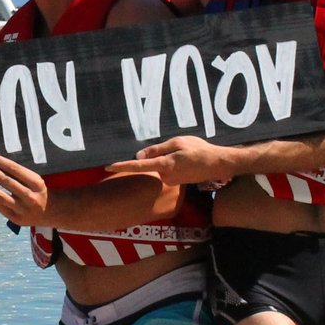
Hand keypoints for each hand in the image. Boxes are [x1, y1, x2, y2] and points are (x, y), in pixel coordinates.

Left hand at [0, 152, 51, 224]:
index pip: (16, 170)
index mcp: (37, 183)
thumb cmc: (38, 191)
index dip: (0, 162)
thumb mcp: (35, 180)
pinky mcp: (14, 218)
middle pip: (6, 181)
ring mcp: (22, 209)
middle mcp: (30, 197)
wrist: (49, 212)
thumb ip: (19, 173)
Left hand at [103, 135, 233, 186]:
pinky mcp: (176, 181)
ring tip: (186, 152)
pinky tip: (187, 158)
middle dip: (156, 155)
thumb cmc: (199, 150)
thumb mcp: (177, 143)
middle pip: (150, 164)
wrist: (218, 164)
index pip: (138, 166)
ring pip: (159, 166)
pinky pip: (167, 169)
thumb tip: (138, 156)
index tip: (107, 166)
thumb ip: (157, 149)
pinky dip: (172, 162)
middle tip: (178, 148)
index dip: (122, 165)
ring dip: (167, 158)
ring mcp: (171, 181)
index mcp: (164, 165)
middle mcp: (165, 176)